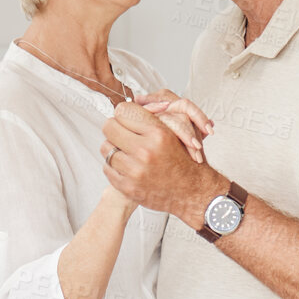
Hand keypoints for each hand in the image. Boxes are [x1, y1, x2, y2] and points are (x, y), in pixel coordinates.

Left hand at [101, 101, 225, 221]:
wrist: (191, 191)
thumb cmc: (184, 161)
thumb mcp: (176, 131)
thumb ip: (152, 117)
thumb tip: (125, 107)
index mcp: (158, 133)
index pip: (123, 111)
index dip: (123, 115)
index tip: (125, 120)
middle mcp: (145, 151)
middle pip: (109, 127)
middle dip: (115, 129)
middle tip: (122, 134)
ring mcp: (135, 170)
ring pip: (106, 148)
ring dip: (114, 148)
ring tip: (127, 152)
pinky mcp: (127, 186)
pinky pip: (107, 168)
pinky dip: (115, 166)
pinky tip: (128, 167)